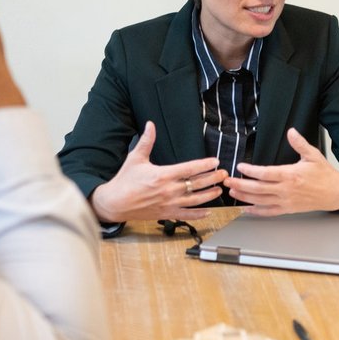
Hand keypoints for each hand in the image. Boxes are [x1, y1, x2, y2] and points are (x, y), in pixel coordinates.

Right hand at [89, 121, 228, 222]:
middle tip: (224, 174)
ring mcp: (169, 203)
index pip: (190, 169)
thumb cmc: (125, 180)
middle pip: (197, 184)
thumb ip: (146, 141)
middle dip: (213, 179)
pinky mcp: (166, 213)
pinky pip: (186, 215)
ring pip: (195, 200)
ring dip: (209, 195)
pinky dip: (198, 214)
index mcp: (163, 175)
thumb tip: (150, 125)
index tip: (215, 161)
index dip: (205, 165)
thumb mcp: (135, 158)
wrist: (115, 202)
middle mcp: (169, 190)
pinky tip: (208, 211)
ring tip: (219, 190)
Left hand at [228, 128, 338, 215]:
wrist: (335, 193)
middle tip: (228, 181)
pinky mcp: (288, 209)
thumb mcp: (313, 155)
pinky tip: (246, 209)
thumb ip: (300, 143)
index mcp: (291, 175)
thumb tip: (291, 132)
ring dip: (244, 197)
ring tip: (232, 192)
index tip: (240, 167)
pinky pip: (269, 212)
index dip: (251, 171)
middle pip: (258, 189)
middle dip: (240, 185)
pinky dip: (256, 211)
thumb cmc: (324, 174)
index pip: (265, 173)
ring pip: (260, 201)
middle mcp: (286, 189)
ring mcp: (286, 201)